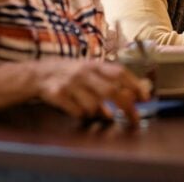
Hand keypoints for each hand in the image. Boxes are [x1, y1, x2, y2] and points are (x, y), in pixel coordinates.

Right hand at [33, 59, 148, 123]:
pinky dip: (82, 114)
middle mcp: (84, 72)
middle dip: (126, 105)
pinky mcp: (58, 95)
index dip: (134, 84)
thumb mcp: (90, 71)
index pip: (120, 72)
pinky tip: (78, 108)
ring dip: (98, 112)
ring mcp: (70, 83)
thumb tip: (134, 95)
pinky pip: (77, 112)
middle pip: (111, 90)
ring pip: (94, 105)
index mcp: (95, 64)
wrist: (38, 73)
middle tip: (134, 118)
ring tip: (95, 109)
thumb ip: (110, 80)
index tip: (145, 97)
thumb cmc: (71, 73)